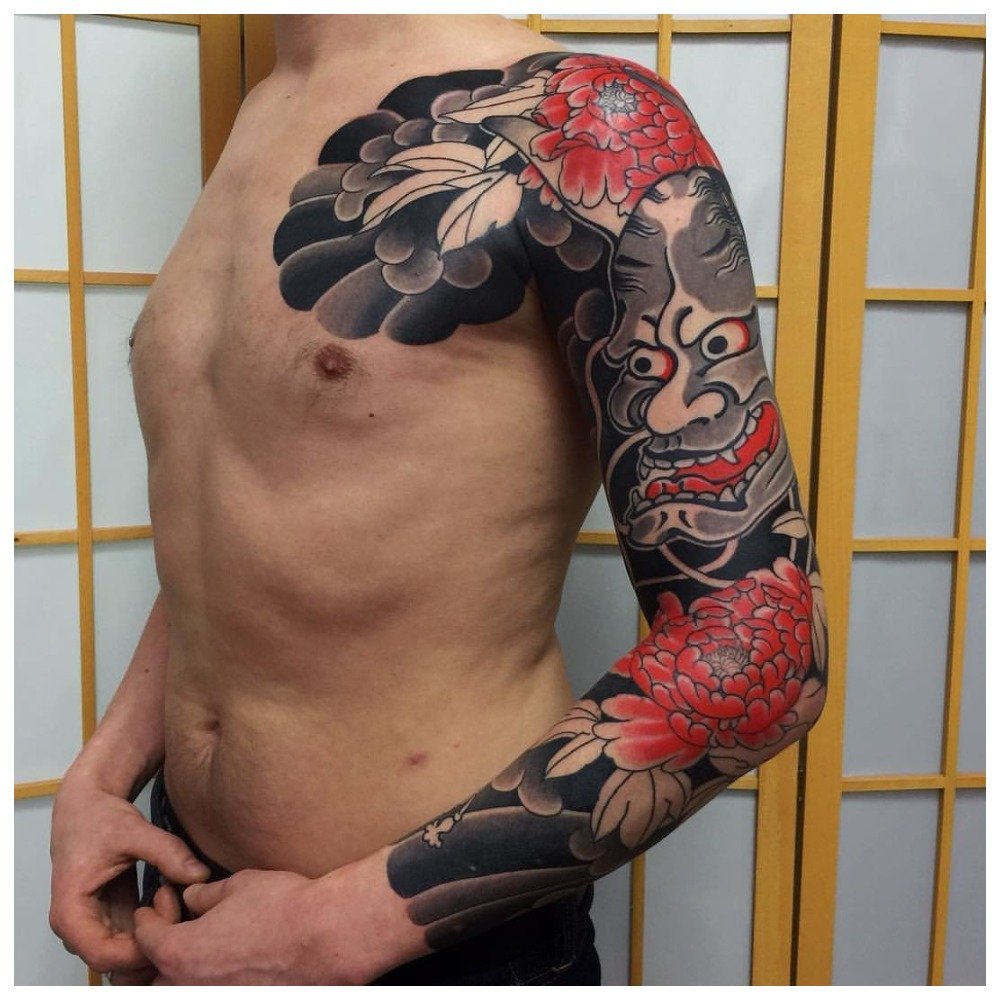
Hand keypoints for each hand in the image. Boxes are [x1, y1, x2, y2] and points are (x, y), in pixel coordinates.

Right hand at [48, 773, 211, 976]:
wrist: (88, 803)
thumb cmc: (99, 817)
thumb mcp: (133, 831)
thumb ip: (168, 852)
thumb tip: (200, 875)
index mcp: (70, 912)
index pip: (104, 956)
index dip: (142, 949)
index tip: (172, 924)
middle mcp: (77, 927)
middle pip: (116, 960)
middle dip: (152, 942)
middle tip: (175, 903)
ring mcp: (93, 924)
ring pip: (127, 952)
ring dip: (155, 933)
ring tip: (171, 893)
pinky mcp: (110, 916)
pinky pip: (134, 935)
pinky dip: (154, 923)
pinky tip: (169, 894)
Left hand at [133, 869, 331, 984]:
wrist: (326, 936)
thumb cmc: (285, 908)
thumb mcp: (238, 885)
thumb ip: (205, 895)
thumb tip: (192, 897)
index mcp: (182, 952)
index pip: (146, 938)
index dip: (147, 918)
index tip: (151, 910)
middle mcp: (193, 986)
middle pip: (156, 976)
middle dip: (160, 954)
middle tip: (174, 930)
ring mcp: (218, 998)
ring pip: (185, 988)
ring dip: (185, 972)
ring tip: (204, 948)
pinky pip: (216, 990)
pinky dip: (214, 979)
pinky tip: (232, 960)